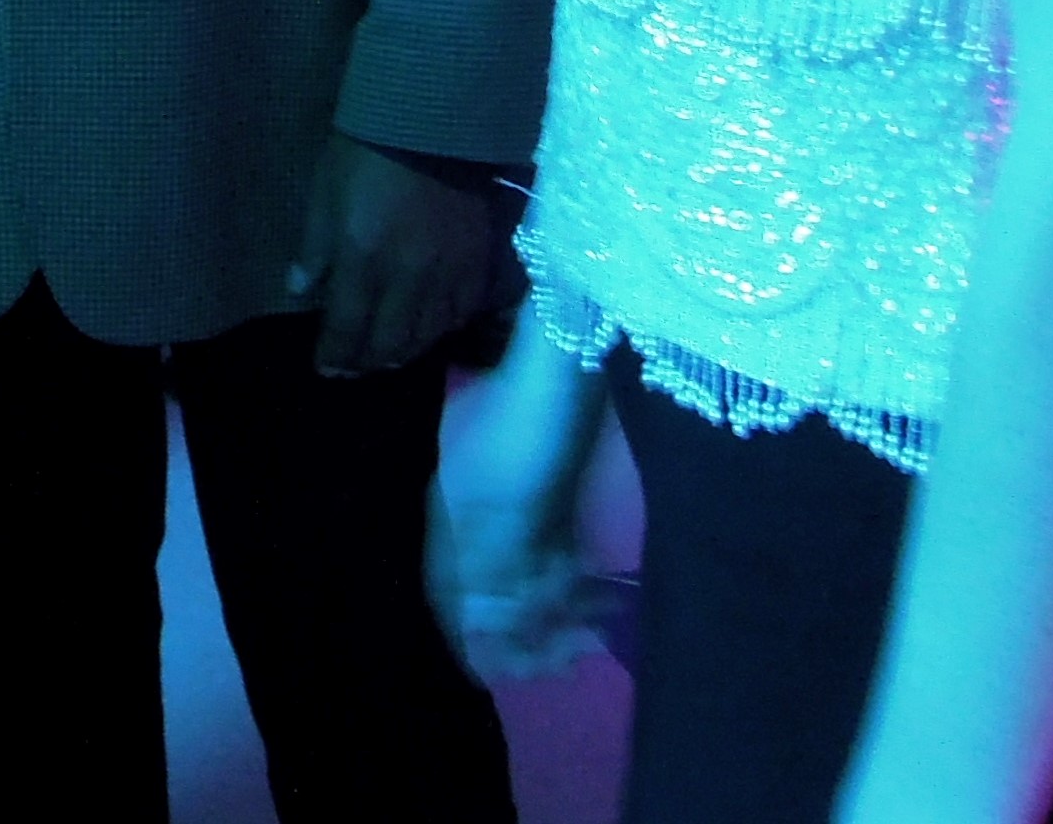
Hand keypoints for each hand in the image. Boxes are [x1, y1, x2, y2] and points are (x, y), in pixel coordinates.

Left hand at [286, 133, 511, 375]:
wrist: (433, 119)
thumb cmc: (365, 153)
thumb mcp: (323, 196)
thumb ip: (313, 250)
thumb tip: (299, 292)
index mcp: (362, 260)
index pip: (347, 329)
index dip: (334, 356)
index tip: (325, 368)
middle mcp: (408, 277)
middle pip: (390, 343)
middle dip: (368, 363)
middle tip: (355, 369)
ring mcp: (449, 273)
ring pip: (429, 335)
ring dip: (405, 352)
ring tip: (388, 355)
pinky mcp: (479, 263)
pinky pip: (463, 313)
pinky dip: (443, 329)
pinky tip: (431, 328)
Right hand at [428, 439, 598, 682]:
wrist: (561, 378)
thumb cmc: (524, 442)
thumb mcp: (506, 510)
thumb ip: (499, 571)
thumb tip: (494, 628)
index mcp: (449, 524)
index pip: (448, 596)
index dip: (472, 638)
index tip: (508, 673)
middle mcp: (472, 521)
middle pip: (490, 590)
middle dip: (524, 630)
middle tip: (566, 660)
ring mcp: (509, 508)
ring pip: (526, 576)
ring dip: (556, 609)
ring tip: (591, 637)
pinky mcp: (546, 499)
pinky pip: (554, 556)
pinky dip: (573, 582)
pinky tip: (603, 599)